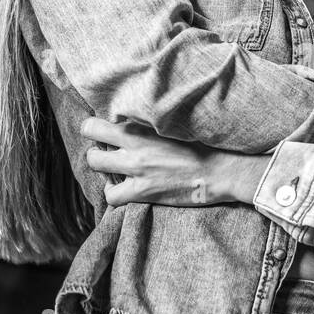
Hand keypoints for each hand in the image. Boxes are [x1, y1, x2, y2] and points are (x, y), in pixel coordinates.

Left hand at [80, 117, 269, 207]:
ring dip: (102, 167)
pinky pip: (111, 196)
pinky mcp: (143, 191)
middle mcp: (134, 145)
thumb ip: (151, 120)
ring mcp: (137, 169)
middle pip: (90, 140)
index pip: (96, 122)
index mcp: (142, 125)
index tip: (105, 132)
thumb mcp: (176, 123)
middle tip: (109, 150)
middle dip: (97, 144)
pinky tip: (123, 189)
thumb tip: (134, 116)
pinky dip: (113, 193)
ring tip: (114, 169)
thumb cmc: (204, 144)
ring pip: (96, 164)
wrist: (222, 169)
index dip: (96, 127)